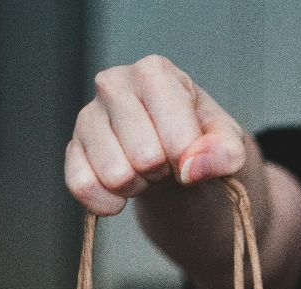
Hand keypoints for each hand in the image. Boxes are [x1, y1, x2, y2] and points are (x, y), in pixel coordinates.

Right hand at [66, 55, 253, 215]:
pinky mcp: (72, 149)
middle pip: (145, 158)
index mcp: (155, 73)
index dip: (189, 158)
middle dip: (164, 173)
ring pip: (114, 175)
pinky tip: (121, 194)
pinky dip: (107, 202)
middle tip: (168, 163)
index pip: (175, 134)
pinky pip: (82, 186)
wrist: (174, 158)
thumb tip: (191, 167)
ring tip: (147, 171)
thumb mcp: (228, 143)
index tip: (191, 154)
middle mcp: (114, 84)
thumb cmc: (200, 141)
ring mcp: (88, 116)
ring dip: (138, 187)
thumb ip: (226, 152)